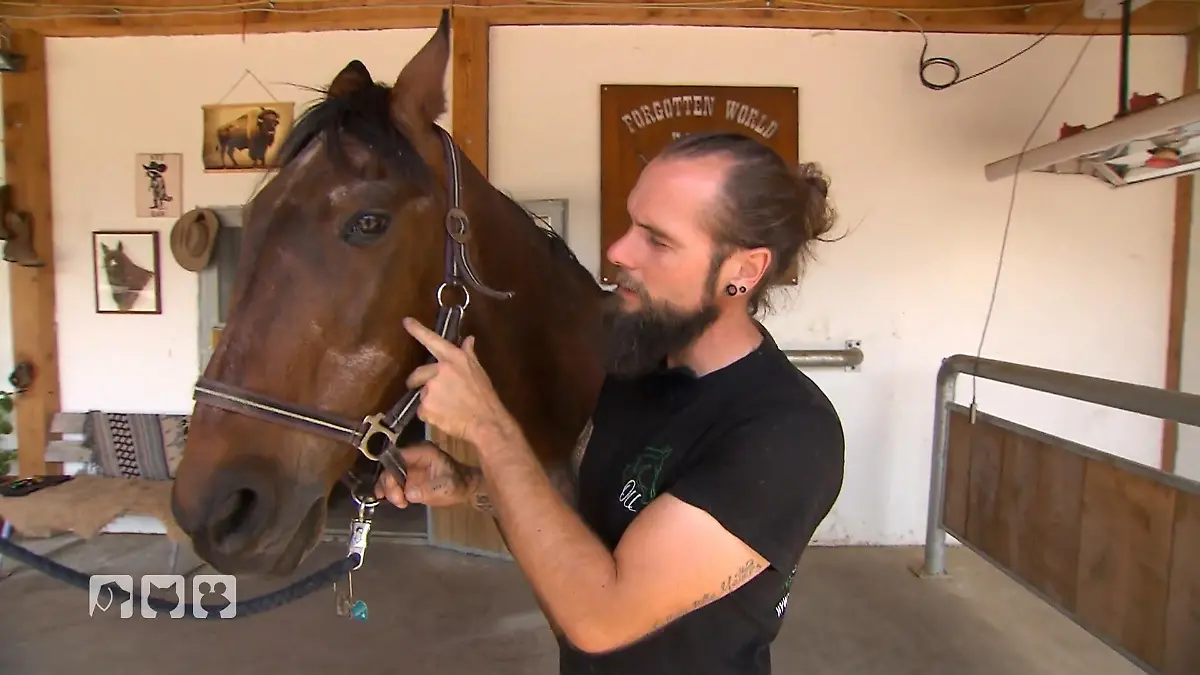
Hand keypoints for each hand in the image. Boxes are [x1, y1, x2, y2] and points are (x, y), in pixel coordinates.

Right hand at [373, 441, 477, 507]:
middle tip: (399, 500)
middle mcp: (413, 457)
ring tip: (400, 503)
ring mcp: (410, 467)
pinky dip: (391, 492)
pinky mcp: (410, 478)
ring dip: (389, 490)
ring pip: (389, 475)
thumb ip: (428, 490)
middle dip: (389, 484)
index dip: (391, 472)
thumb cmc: (459, 484)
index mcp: (422, 452)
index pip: (397, 457)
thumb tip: (409, 494)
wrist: (466, 489)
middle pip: (390, 466)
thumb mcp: (447, 487)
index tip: (394, 491)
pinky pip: (394, 483)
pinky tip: (397, 501)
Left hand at [403, 316, 512, 444]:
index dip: (418, 330)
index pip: (432, 340)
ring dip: (430, 400)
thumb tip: (469, 339)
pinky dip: (429, 414)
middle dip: (420, 382)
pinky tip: (444, 416)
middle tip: (434, 393)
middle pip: (418, 374)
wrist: (485, 421)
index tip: (406, 321)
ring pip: (422, 393)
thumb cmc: (484, 395)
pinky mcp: (425, 407)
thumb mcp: (478, 371)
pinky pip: (422, 410)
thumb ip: (469, 354)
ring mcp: (430, 389)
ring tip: (447, 407)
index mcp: (453, 359)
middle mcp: (438, 370)